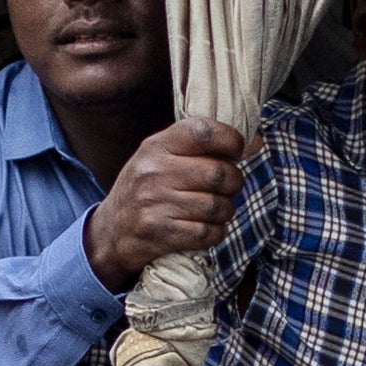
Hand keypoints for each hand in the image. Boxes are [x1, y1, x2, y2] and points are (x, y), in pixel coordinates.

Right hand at [82, 118, 243, 292]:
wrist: (110, 232)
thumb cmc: (145, 189)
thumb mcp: (163, 159)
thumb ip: (204, 148)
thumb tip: (256, 142)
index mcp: (156, 147)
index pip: (204, 132)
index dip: (231, 140)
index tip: (236, 152)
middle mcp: (154, 172)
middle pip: (219, 173)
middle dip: (234, 182)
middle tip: (228, 187)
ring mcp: (156, 203)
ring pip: (218, 206)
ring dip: (226, 211)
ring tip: (215, 210)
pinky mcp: (161, 233)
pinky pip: (209, 233)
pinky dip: (215, 233)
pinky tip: (205, 228)